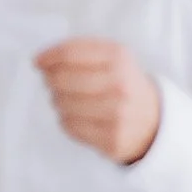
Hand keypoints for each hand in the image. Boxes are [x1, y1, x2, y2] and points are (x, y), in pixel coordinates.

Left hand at [33, 36, 161, 164]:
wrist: (153, 121)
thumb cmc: (123, 83)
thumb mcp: (111, 56)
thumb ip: (80, 51)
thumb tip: (42, 60)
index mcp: (118, 57)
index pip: (70, 53)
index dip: (48, 56)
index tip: (38, 61)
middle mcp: (119, 85)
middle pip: (63, 79)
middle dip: (51, 80)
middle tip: (51, 82)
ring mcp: (117, 115)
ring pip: (64, 104)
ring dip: (58, 101)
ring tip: (67, 100)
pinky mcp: (111, 140)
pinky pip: (70, 127)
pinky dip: (66, 120)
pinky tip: (77, 116)